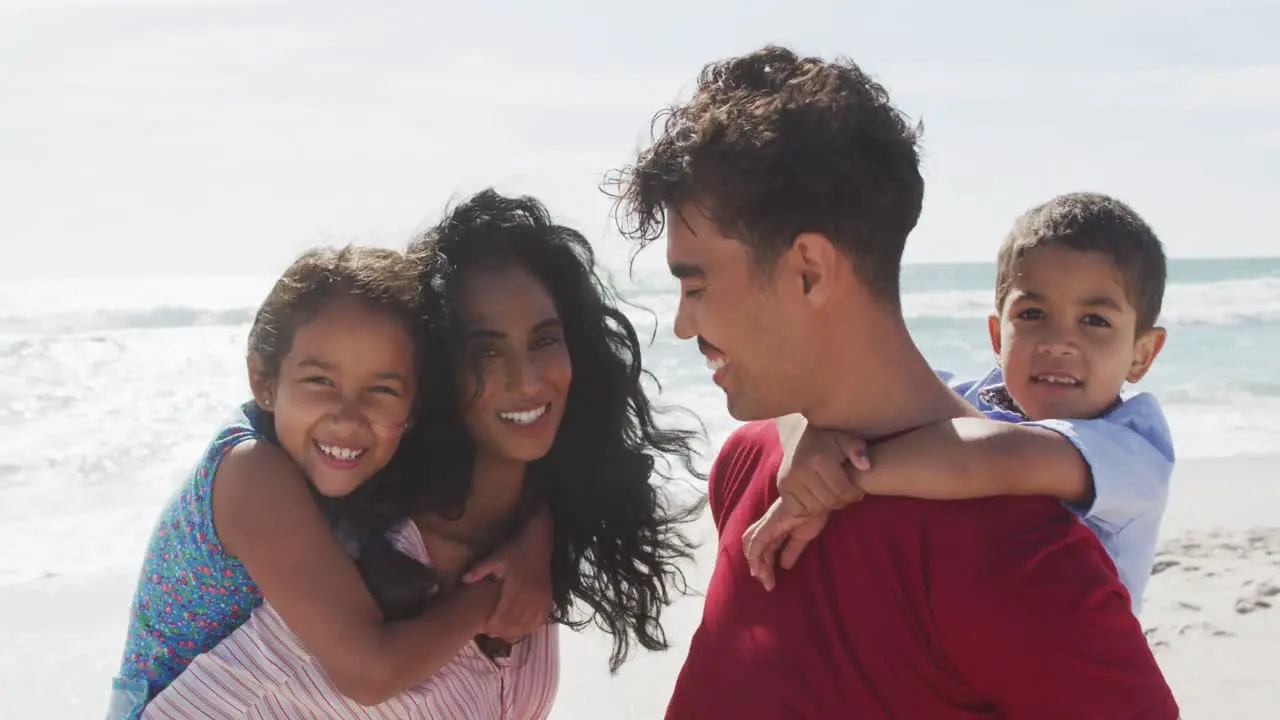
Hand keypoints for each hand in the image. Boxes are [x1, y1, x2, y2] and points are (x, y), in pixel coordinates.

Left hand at [462, 505, 553, 641]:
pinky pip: (540, 619)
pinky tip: (522, 629)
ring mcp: (540, 600)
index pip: (503, 615)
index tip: (483, 628)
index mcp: (515, 589)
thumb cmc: (515, 550)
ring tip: (503, 634)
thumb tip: (464, 580)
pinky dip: (530, 627)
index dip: (493, 625)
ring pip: (527, 624)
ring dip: (515, 631)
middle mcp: (529, 598)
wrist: (538, 543)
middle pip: (515, 623)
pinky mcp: (547, 599)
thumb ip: (480, 569)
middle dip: (502, 631)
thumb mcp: (496, 557)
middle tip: (490, 633)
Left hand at [742, 500, 829, 590]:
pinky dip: (755, 557)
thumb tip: (784, 565)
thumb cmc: (814, 513)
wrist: (818, 499)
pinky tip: (758, 571)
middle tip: (768, 583)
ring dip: (756, 564)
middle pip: (754, 546)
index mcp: (775, 526)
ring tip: (765, 580)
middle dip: (759, 566)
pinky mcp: (769, 524)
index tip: (770, 580)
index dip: (764, 563)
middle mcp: (767, 524)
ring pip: (752, 545)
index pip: (763, 546)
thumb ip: (792, 550)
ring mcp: (767, 523)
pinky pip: (757, 543)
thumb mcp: (803, 537)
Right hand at [778, 424, 870, 515]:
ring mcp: (789, 480)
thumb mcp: (846, 438)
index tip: (858, 491)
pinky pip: (800, 510)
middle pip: (830, 501)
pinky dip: (810, 508)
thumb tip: (866, 466)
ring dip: (827, 505)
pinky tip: (817, 497)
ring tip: (833, 495)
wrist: (798, 436)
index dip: (855, 494)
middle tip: (847, 495)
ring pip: (815, 508)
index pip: (843, 490)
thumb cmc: (828, 439)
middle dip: (843, 501)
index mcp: (819, 458)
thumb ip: (858, 449)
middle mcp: (800, 470)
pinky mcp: (782, 488)